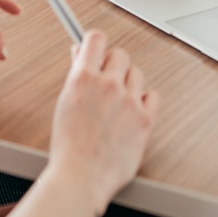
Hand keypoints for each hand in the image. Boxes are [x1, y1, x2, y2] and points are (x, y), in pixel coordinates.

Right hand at [44, 31, 158, 215]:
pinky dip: (145, 101)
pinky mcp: (145, 119)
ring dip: (129, 83)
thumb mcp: (65, 103)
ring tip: (118, 103)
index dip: (96, 42)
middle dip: (113, 65)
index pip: (96, 39)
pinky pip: (152, 96)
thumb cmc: (69, 147)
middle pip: (120, 54)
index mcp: (84, 78)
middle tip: (106, 80)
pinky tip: (133, 111)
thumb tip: (81, 55)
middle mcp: (108, 85)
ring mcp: (129, 101)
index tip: (96, 50)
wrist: (81, 177)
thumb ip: (77, 76)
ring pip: (137, 74)